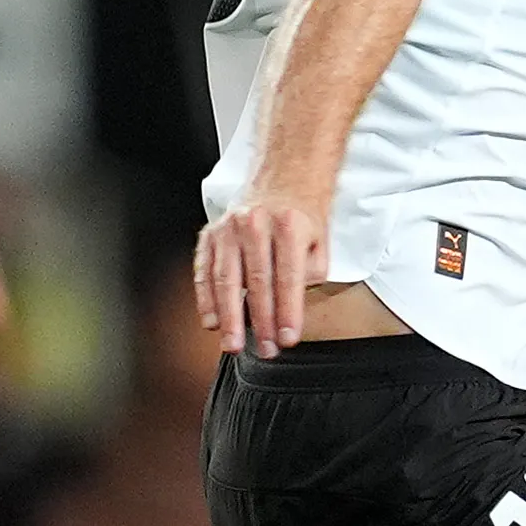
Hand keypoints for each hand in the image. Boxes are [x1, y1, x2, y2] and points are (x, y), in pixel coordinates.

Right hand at [194, 194, 325, 358]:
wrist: (283, 176)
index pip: (288, 277)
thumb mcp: (320, 240)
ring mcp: (228, 228)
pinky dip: (206, 299)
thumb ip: (310, 274)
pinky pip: (205, 270)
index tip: (287, 339)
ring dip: (229, 316)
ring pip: (226, 279)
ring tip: (232, 343)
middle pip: (256, 282)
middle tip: (264, 349)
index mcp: (288, 225)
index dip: (287, 312)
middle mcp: (255, 223)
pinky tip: (212, 321)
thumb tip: (290, 306)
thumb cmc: (302, 214)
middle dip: (260, 322)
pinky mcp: (211, 233)